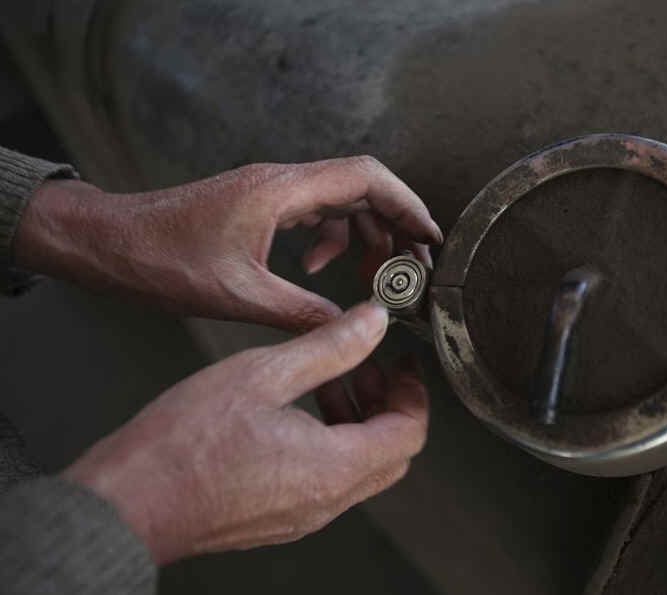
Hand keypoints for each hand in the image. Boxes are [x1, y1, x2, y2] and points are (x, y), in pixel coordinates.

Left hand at [15, 156, 441, 331]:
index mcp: (281, 192)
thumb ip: (301, 312)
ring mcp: (270, 191)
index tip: (430, 238)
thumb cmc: (159, 260)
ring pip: (340, 201)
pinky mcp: (259, 205)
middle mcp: (281, 182)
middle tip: (412, 267)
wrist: (108, 243)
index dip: (407, 204)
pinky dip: (329, 240)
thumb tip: (351, 328)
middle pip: (361, 188)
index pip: (366, 179)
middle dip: (395, 224)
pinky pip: (313, 213)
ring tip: (372, 275)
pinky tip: (316, 270)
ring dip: (363, 235)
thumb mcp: (237, 295)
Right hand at [63, 302, 428, 564]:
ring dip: (357, 421)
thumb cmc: (184, 443)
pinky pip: (326, 480)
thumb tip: (373, 323)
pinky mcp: (277, 518)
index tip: (402, 362)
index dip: (412, 391)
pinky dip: (330, 442)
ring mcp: (302, 516)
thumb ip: (330, 346)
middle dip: (386, 403)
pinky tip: (298, 410)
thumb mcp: (264, 372)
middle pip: (391, 452)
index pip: (410, 432)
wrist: (127, 502)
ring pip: (359, 467)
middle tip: (366, 366)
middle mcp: (327, 501)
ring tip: (329, 381)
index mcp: (335, 467)